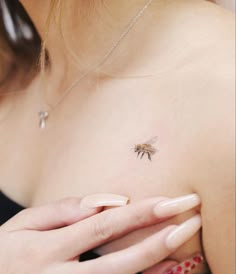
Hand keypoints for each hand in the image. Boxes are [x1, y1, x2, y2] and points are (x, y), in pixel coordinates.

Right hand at [0, 194, 200, 273]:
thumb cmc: (4, 254)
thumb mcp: (22, 225)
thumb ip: (62, 210)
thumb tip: (105, 202)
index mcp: (47, 250)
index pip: (103, 227)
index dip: (138, 214)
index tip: (168, 202)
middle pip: (120, 260)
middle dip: (159, 240)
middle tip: (191, 220)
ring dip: (156, 267)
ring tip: (185, 245)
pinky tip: (163, 272)